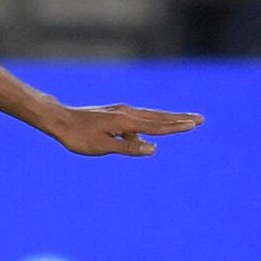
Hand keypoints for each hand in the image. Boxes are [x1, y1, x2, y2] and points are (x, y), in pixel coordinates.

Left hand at [46, 104, 203, 157]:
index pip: (156, 126)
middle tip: (200, 119)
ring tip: (184, 120)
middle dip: (179, 118)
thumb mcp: (103, 146)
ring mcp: (120, 112)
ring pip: (149, 116)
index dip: (176, 126)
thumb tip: (153, 148)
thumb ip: (128, 147)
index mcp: (126, 121)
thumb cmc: (78, 137)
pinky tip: (147, 135)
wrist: (59, 120)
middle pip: (158, 117)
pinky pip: (137, 120)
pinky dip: (149, 124)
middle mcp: (126, 113)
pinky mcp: (114, 114)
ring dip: (167, 119)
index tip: (194, 124)